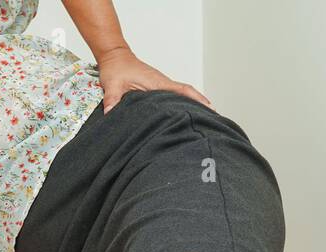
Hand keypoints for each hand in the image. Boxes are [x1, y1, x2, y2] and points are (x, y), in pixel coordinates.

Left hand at [96, 47, 211, 113]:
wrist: (115, 56)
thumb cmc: (116, 68)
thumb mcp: (113, 84)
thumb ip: (113, 100)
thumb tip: (111, 113)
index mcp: (157, 82)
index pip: (182, 90)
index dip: (197, 99)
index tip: (210, 108)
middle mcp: (162, 83)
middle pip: (187, 94)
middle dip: (201, 105)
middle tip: (213, 120)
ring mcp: (161, 85)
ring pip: (182, 95)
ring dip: (193, 105)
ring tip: (203, 120)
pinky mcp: (157, 88)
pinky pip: (174, 96)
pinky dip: (183, 102)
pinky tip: (184, 113)